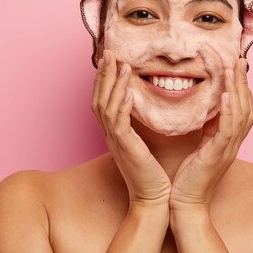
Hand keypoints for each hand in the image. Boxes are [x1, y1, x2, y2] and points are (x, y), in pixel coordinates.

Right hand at [92, 50, 171, 205]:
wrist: (154, 200)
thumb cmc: (153, 174)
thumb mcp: (144, 145)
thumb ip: (140, 126)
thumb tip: (145, 108)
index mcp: (115, 134)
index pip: (103, 100)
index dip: (105, 79)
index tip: (112, 60)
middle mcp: (110, 135)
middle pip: (98, 98)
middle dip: (103, 74)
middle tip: (109, 52)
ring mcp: (115, 142)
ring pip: (105, 106)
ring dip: (113, 83)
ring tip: (121, 64)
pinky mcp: (125, 148)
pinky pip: (118, 122)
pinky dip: (121, 103)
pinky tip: (128, 90)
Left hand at [169, 58, 252, 210]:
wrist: (185, 203)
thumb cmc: (189, 176)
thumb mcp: (201, 145)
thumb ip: (208, 127)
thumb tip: (208, 106)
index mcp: (229, 139)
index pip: (241, 107)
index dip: (240, 86)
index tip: (235, 64)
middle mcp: (233, 142)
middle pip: (246, 106)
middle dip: (242, 81)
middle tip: (238, 58)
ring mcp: (228, 149)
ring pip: (240, 114)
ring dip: (237, 89)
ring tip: (232, 69)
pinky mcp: (218, 155)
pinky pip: (227, 130)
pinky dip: (227, 111)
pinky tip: (224, 95)